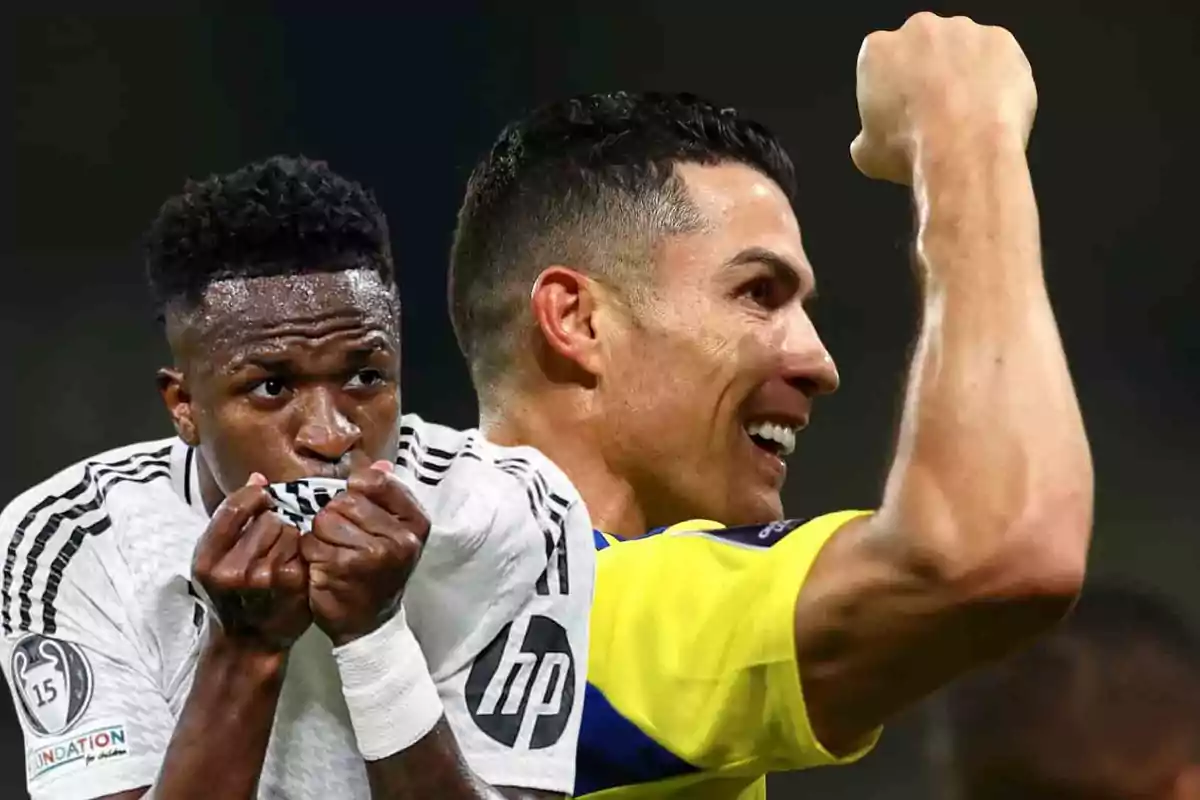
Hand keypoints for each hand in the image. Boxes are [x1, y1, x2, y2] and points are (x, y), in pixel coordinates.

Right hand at [192, 473, 310, 651]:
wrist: (247, 641)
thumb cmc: (230, 594)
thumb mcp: (215, 558)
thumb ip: (233, 518)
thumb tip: (258, 477)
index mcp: (206, 560)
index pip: (235, 507)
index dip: (255, 495)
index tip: (263, 498)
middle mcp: (232, 570)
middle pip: (268, 518)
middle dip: (273, 522)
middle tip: (269, 540)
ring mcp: (265, 578)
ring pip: (289, 530)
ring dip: (289, 536)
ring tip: (280, 554)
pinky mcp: (293, 583)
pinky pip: (304, 547)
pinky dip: (302, 551)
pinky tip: (293, 565)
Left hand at [301, 462, 429, 646]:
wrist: (370, 622)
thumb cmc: (379, 571)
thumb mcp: (395, 533)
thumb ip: (387, 497)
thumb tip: (379, 463)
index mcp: (416, 522)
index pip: (377, 481)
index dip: (356, 488)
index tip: (354, 506)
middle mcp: (400, 538)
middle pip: (344, 500)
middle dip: (334, 515)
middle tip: (342, 537)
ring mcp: (372, 553)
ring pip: (324, 519)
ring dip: (319, 535)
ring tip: (333, 552)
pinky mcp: (342, 568)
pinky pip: (310, 542)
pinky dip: (309, 553)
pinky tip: (323, 567)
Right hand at [850, 13, 1036, 184]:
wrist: (964, 150)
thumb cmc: (913, 148)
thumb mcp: (868, 155)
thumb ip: (867, 137)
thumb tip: (870, 144)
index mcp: (878, 51)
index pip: (880, 61)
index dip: (890, 88)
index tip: (898, 110)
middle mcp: (920, 30)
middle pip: (923, 47)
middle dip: (928, 73)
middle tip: (934, 110)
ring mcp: (965, 32)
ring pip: (963, 49)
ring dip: (964, 73)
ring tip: (967, 114)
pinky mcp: (1001, 41)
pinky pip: (998, 58)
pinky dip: (997, 79)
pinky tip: (993, 110)